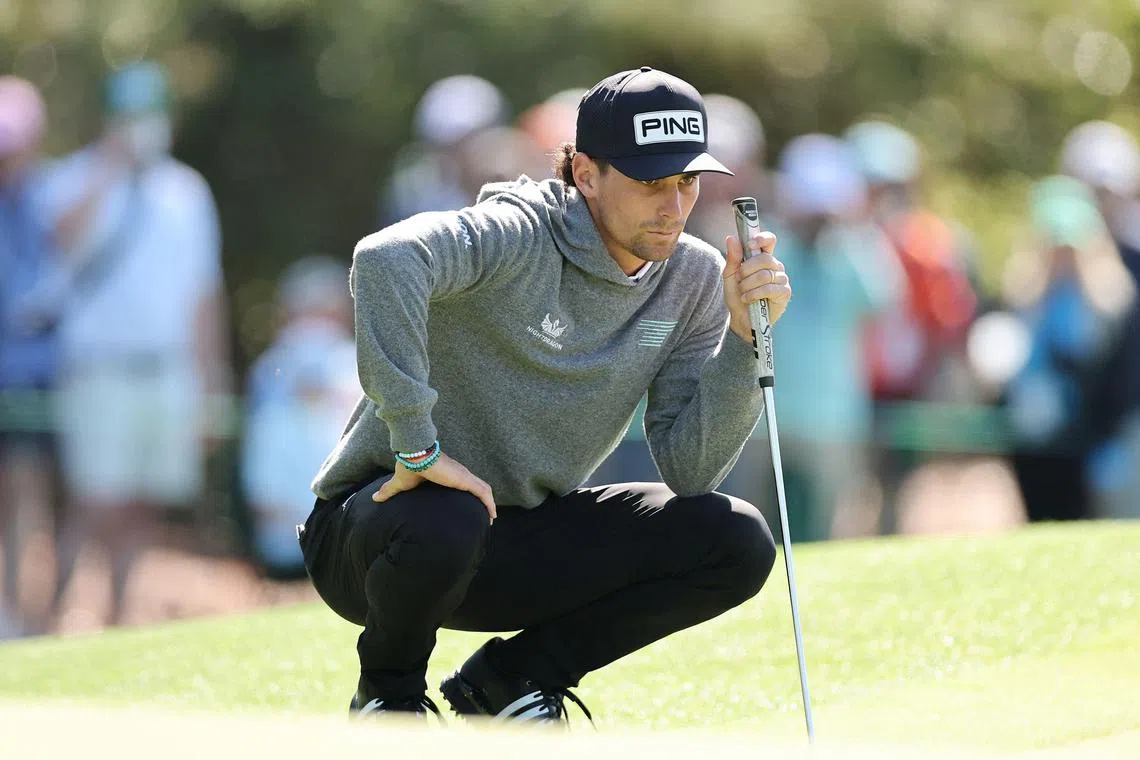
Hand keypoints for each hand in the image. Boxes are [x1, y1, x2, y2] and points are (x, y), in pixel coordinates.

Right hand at [373, 451, 496, 522]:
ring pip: (484, 490)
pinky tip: (493, 515)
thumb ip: (390, 490)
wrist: (414, 454)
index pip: (464, 483)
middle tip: (486, 515)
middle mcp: (459, 474)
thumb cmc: (409, 466)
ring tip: (492, 517)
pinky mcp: (465, 479)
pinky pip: (483, 492)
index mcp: (448, 474)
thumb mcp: (401, 483)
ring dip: (489, 503)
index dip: (469, 493)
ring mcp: (463, 476)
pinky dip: (490, 503)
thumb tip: (374, 497)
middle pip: (477, 486)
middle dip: (483, 501)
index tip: (470, 506)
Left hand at [723, 230, 791, 342]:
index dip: (762, 239)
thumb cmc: (737, 295)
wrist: (740, 318)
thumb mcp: (730, 275)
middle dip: (746, 270)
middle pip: (765, 259)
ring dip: (748, 285)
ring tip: (742, 292)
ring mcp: (781, 279)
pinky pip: (769, 288)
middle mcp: (775, 266)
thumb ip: (733, 257)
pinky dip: (754, 294)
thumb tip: (731, 237)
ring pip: (764, 275)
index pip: (769, 240)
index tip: (749, 244)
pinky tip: (748, 299)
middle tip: (739, 279)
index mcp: (763, 257)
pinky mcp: (784, 293)